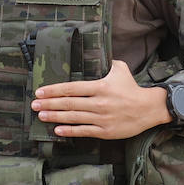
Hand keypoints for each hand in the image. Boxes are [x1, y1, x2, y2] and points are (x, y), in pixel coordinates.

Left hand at [32, 60, 167, 139]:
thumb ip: (105, 62)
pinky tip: (57, 130)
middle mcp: (99, 103)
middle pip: (69, 104)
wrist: (149, 108)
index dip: (54, 90)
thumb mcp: (120, 69)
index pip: (72, 88)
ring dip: (55, 117)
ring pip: (74, 118)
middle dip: (49, 104)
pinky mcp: (105, 131)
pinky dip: (70, 131)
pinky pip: (84, 131)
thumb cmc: (131, 88)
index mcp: (100, 86)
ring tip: (41, 116)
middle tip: (34, 105)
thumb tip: (94, 52)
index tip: (40, 92)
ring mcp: (102, 118)